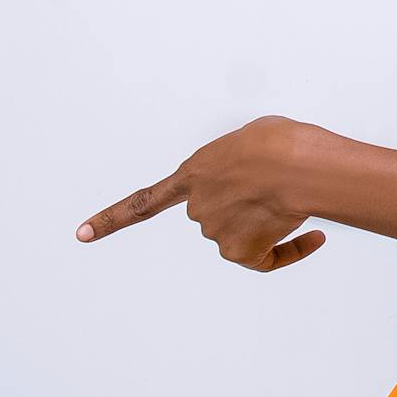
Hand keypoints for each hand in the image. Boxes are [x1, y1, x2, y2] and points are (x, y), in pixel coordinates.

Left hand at [76, 115, 327, 271]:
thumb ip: (238, 162)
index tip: (81, 234)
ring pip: (245, 233)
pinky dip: (290, 250)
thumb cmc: (282, 141)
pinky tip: (315, 236)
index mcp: (194, 172)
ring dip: (270, 219)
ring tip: (294, 195)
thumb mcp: (250, 137)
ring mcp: (217, 233)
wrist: (297, 165)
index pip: (144, 202)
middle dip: (245, 203)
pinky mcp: (243, 254)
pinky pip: (268, 259)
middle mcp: (197, 208)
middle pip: (221, 213)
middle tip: (278, 183)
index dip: (111, 219)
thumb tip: (254, 189)